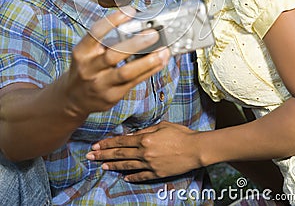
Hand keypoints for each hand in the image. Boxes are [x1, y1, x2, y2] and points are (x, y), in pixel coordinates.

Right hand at [63, 8, 169, 117]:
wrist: (73, 98)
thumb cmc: (86, 67)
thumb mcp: (87, 52)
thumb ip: (105, 40)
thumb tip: (135, 23)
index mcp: (82, 52)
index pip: (96, 32)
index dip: (114, 20)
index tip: (131, 10)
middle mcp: (89, 68)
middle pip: (113, 54)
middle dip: (135, 43)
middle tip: (153, 33)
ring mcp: (100, 84)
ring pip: (126, 72)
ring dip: (148, 61)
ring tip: (163, 51)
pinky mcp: (112, 96)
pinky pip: (134, 82)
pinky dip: (150, 70)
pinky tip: (160, 62)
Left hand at [86, 121, 200, 180]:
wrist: (195, 149)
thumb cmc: (180, 133)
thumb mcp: (162, 125)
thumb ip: (146, 129)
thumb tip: (133, 134)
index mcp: (145, 138)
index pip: (121, 141)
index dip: (107, 143)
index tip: (96, 145)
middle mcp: (144, 152)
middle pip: (120, 153)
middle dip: (104, 155)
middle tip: (90, 156)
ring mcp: (150, 164)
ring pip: (127, 165)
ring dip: (113, 165)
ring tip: (102, 166)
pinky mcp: (157, 173)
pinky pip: (141, 176)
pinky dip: (131, 177)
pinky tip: (123, 177)